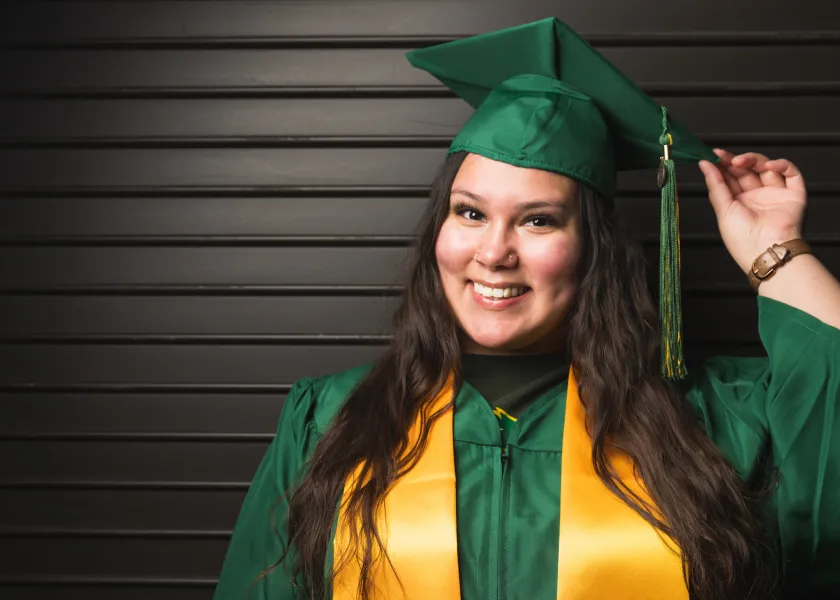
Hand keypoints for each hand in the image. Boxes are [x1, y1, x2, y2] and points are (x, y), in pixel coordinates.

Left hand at [698, 149, 806, 274]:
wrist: (764, 250)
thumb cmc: (742, 239)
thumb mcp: (723, 209)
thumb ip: (715, 185)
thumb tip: (704, 165)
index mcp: (738, 202)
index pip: (731, 177)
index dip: (722, 165)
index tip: (712, 155)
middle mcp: (756, 197)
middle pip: (747, 170)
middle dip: (735, 161)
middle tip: (723, 157)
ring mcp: (775, 194)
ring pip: (766, 168)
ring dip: (753, 160)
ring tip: (739, 161)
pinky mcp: (793, 194)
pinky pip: (791, 173)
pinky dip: (781, 164)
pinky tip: (768, 165)